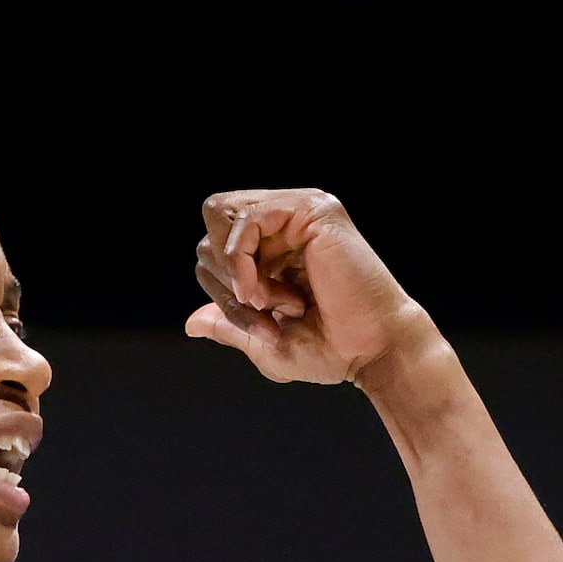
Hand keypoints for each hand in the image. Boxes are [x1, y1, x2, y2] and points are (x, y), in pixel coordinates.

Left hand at [185, 189, 439, 387]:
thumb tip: (190, 323)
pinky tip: (264, 292)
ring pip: (221, 216)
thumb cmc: (330, 349)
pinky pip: (247, 218)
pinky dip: (243, 259)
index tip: (262, 326)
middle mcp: (285, 221)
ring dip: (234, 269)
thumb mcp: (265, 342)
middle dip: (223, 279)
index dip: (220, 292)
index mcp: (274, 247)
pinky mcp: (313, 210)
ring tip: (273, 301)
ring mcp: (298, 210)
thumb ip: (229, 325)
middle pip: (211, 224)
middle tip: (264, 311)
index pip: (212, 248)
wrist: (372, 351)